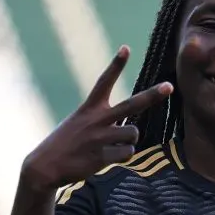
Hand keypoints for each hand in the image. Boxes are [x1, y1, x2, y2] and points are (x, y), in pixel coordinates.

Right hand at [21, 46, 172, 190]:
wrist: (45, 166)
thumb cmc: (66, 143)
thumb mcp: (79, 123)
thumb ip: (104, 121)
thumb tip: (130, 129)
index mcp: (89, 108)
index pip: (104, 81)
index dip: (115, 65)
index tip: (126, 48)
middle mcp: (96, 120)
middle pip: (131, 104)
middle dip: (152, 95)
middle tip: (169, 86)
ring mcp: (100, 138)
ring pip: (133, 133)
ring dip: (129, 140)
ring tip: (113, 144)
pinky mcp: (101, 156)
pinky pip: (128, 153)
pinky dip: (124, 155)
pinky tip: (109, 157)